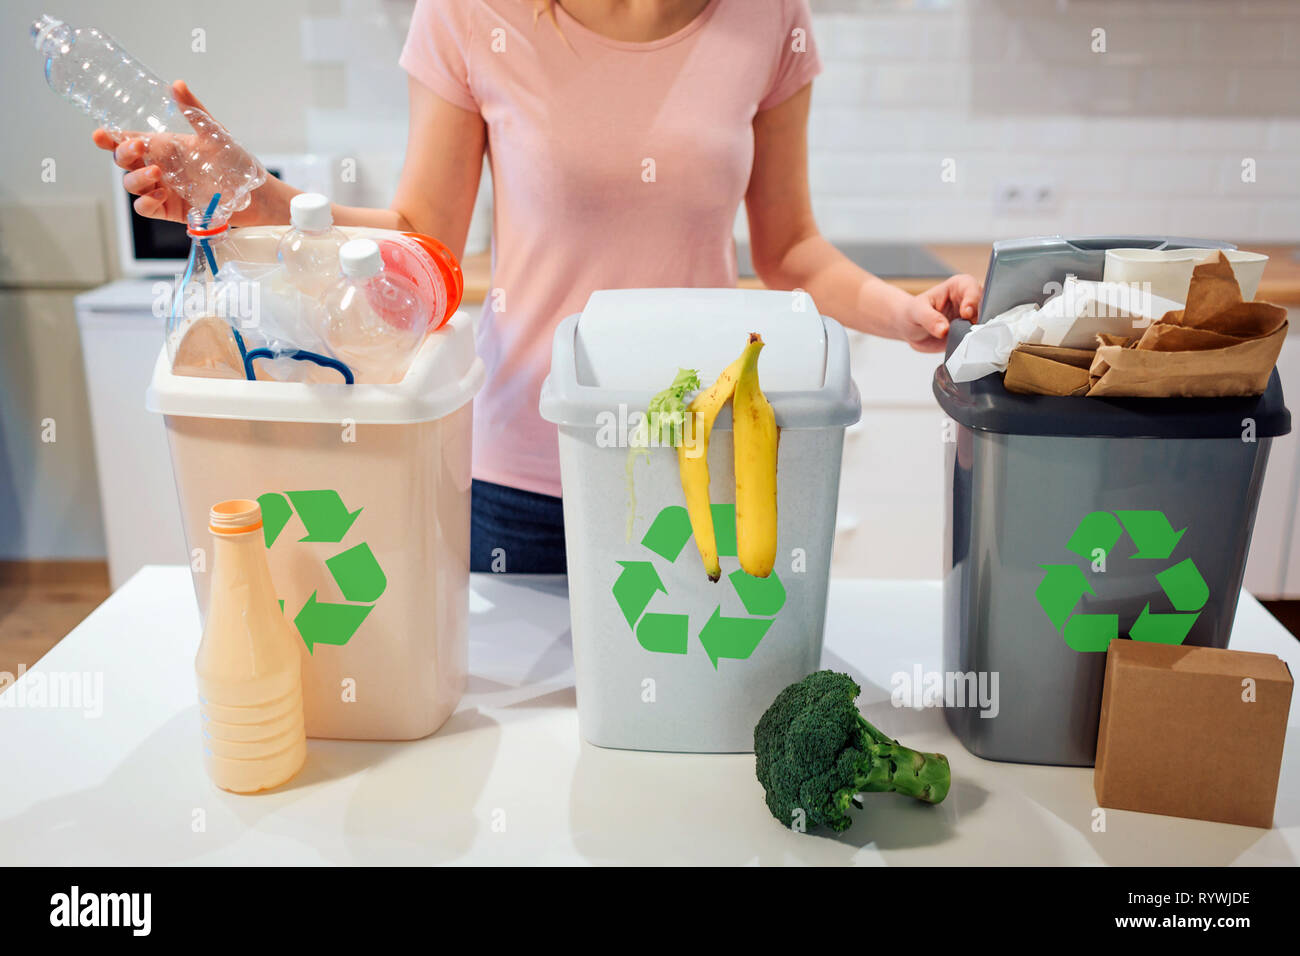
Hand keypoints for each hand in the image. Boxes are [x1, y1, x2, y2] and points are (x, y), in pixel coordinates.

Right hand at [91, 80, 290, 225]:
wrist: (255, 194)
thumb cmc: (235, 162)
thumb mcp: (214, 133)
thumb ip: (193, 111)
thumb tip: (176, 84)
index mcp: (164, 146)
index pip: (128, 140)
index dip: (109, 138)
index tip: (99, 134)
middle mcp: (159, 167)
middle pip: (124, 162)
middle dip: (122, 154)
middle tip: (137, 148)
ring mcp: (163, 189)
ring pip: (131, 185)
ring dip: (136, 178)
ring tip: (155, 172)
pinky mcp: (171, 210)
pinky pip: (146, 208)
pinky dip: (146, 202)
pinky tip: (160, 194)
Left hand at [898, 274, 983, 352]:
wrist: (910, 329)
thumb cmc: (913, 313)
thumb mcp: (917, 311)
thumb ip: (929, 318)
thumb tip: (943, 330)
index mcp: (959, 286)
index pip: (972, 288)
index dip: (972, 300)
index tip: (966, 314)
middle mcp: (969, 301)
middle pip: (985, 306)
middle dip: (980, 318)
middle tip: (969, 330)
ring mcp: (971, 319)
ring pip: (985, 324)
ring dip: (978, 333)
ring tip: (966, 340)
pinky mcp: (970, 335)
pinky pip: (978, 339)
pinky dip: (974, 344)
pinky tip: (966, 347)